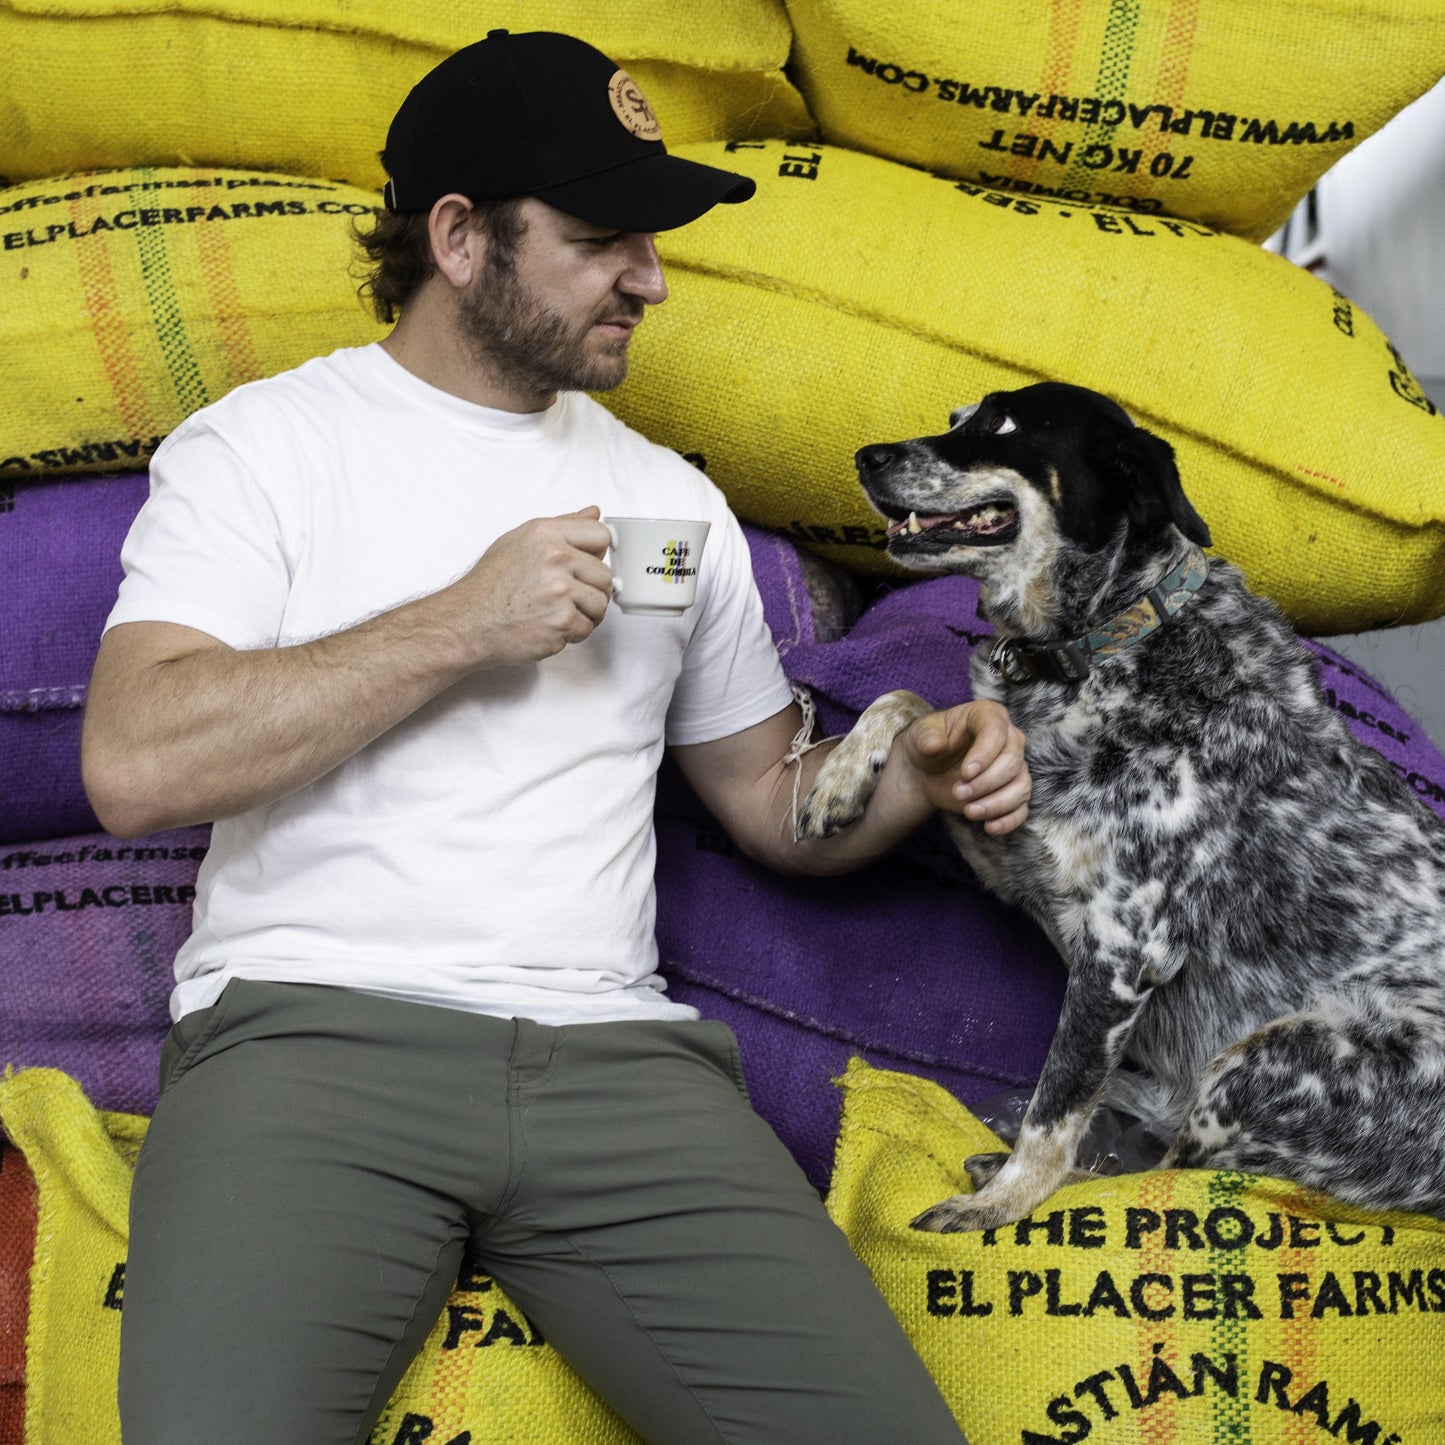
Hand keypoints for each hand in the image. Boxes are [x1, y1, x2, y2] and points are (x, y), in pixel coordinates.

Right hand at [446, 506, 613, 666]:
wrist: (467, 623)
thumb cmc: (490, 586)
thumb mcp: (520, 541)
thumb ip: (562, 526)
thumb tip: (593, 512)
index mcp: (546, 533)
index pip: (601, 534)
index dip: (596, 552)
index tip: (587, 565)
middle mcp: (555, 558)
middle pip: (605, 574)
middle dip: (590, 589)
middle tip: (564, 597)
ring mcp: (560, 591)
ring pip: (601, 603)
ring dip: (584, 613)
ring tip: (556, 611)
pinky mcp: (562, 621)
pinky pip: (587, 627)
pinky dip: (572, 633)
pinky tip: (549, 626)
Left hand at [900, 700, 1029, 834]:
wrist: (929, 768)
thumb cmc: (928, 744)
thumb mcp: (920, 735)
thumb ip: (926, 738)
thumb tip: (935, 745)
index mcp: (988, 716)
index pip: (997, 732)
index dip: (985, 754)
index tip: (965, 773)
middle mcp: (1009, 739)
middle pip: (1012, 762)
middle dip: (985, 782)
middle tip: (958, 793)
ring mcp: (1015, 767)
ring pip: (1021, 786)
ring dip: (996, 803)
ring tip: (969, 811)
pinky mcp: (1013, 792)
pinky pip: (1022, 809)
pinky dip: (1009, 820)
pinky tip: (989, 827)